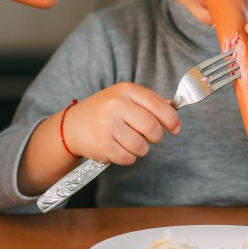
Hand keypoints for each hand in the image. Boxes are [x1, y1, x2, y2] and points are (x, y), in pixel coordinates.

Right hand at [64, 83, 180, 165]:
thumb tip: (173, 114)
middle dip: (155, 137)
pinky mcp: (103, 144)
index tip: (175, 128)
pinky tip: (118, 148)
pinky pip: (128, 158)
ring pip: (142, 146)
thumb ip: (147, 103)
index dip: (171, 120)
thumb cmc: (103, 112)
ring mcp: (108, 125)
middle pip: (152, 128)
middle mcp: (116, 105)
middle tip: (148, 137)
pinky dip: (128, 157)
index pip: (159, 105)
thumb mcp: (122, 97)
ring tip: (129, 142)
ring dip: (140, 149)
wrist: (72, 126)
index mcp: (125, 90)